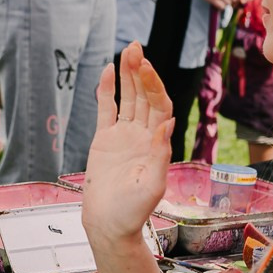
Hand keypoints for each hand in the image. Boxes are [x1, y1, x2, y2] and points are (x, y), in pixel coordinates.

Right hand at [80, 44, 172, 248]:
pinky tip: (108, 71)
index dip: (153, 85)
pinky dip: (107, 91)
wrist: (109, 225)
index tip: (145, 68)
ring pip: (128, 98)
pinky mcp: (105, 140)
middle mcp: (143, 135)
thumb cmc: (133, 212)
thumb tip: (168, 122)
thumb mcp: (152, 185)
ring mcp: (124, 136)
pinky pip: (106, 110)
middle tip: (135, 48)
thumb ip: (160, 154)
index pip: (159, 106)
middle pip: (144, 96)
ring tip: (126, 51)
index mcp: (157, 144)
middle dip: (141, 72)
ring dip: (127, 75)